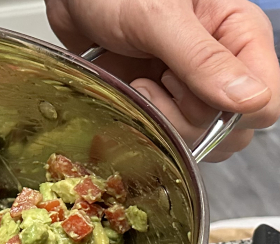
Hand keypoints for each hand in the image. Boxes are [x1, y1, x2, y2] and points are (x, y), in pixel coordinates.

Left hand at [45, 0, 279, 160]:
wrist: (74, 0)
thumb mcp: (159, 18)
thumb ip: (203, 59)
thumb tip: (251, 99)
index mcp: (240, 36)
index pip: (265, 101)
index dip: (232, 112)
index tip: (189, 87)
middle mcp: (222, 67)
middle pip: (231, 129)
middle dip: (191, 119)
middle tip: (157, 81)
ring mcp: (189, 89)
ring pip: (198, 138)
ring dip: (164, 121)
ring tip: (139, 84)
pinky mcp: (160, 103)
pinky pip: (166, 136)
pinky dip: (146, 126)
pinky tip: (130, 95)